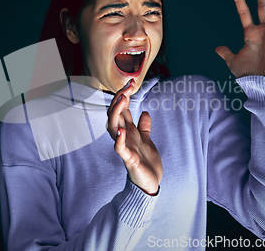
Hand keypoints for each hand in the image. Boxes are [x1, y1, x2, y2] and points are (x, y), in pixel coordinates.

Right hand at [106, 79, 162, 194]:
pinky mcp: (128, 159)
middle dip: (119, 99)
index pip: (122, 109)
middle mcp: (124, 136)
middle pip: (115, 114)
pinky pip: (120, 148)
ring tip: (122, 100)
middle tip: (127, 86)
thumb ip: (144, 127)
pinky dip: (119, 139)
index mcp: (129, 130)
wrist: (150, 182)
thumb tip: (144, 112)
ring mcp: (125, 147)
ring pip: (113, 127)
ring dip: (116, 113)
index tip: (131, 82)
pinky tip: (121, 130)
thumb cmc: (147, 162)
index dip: (124, 95)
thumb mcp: (147, 140)